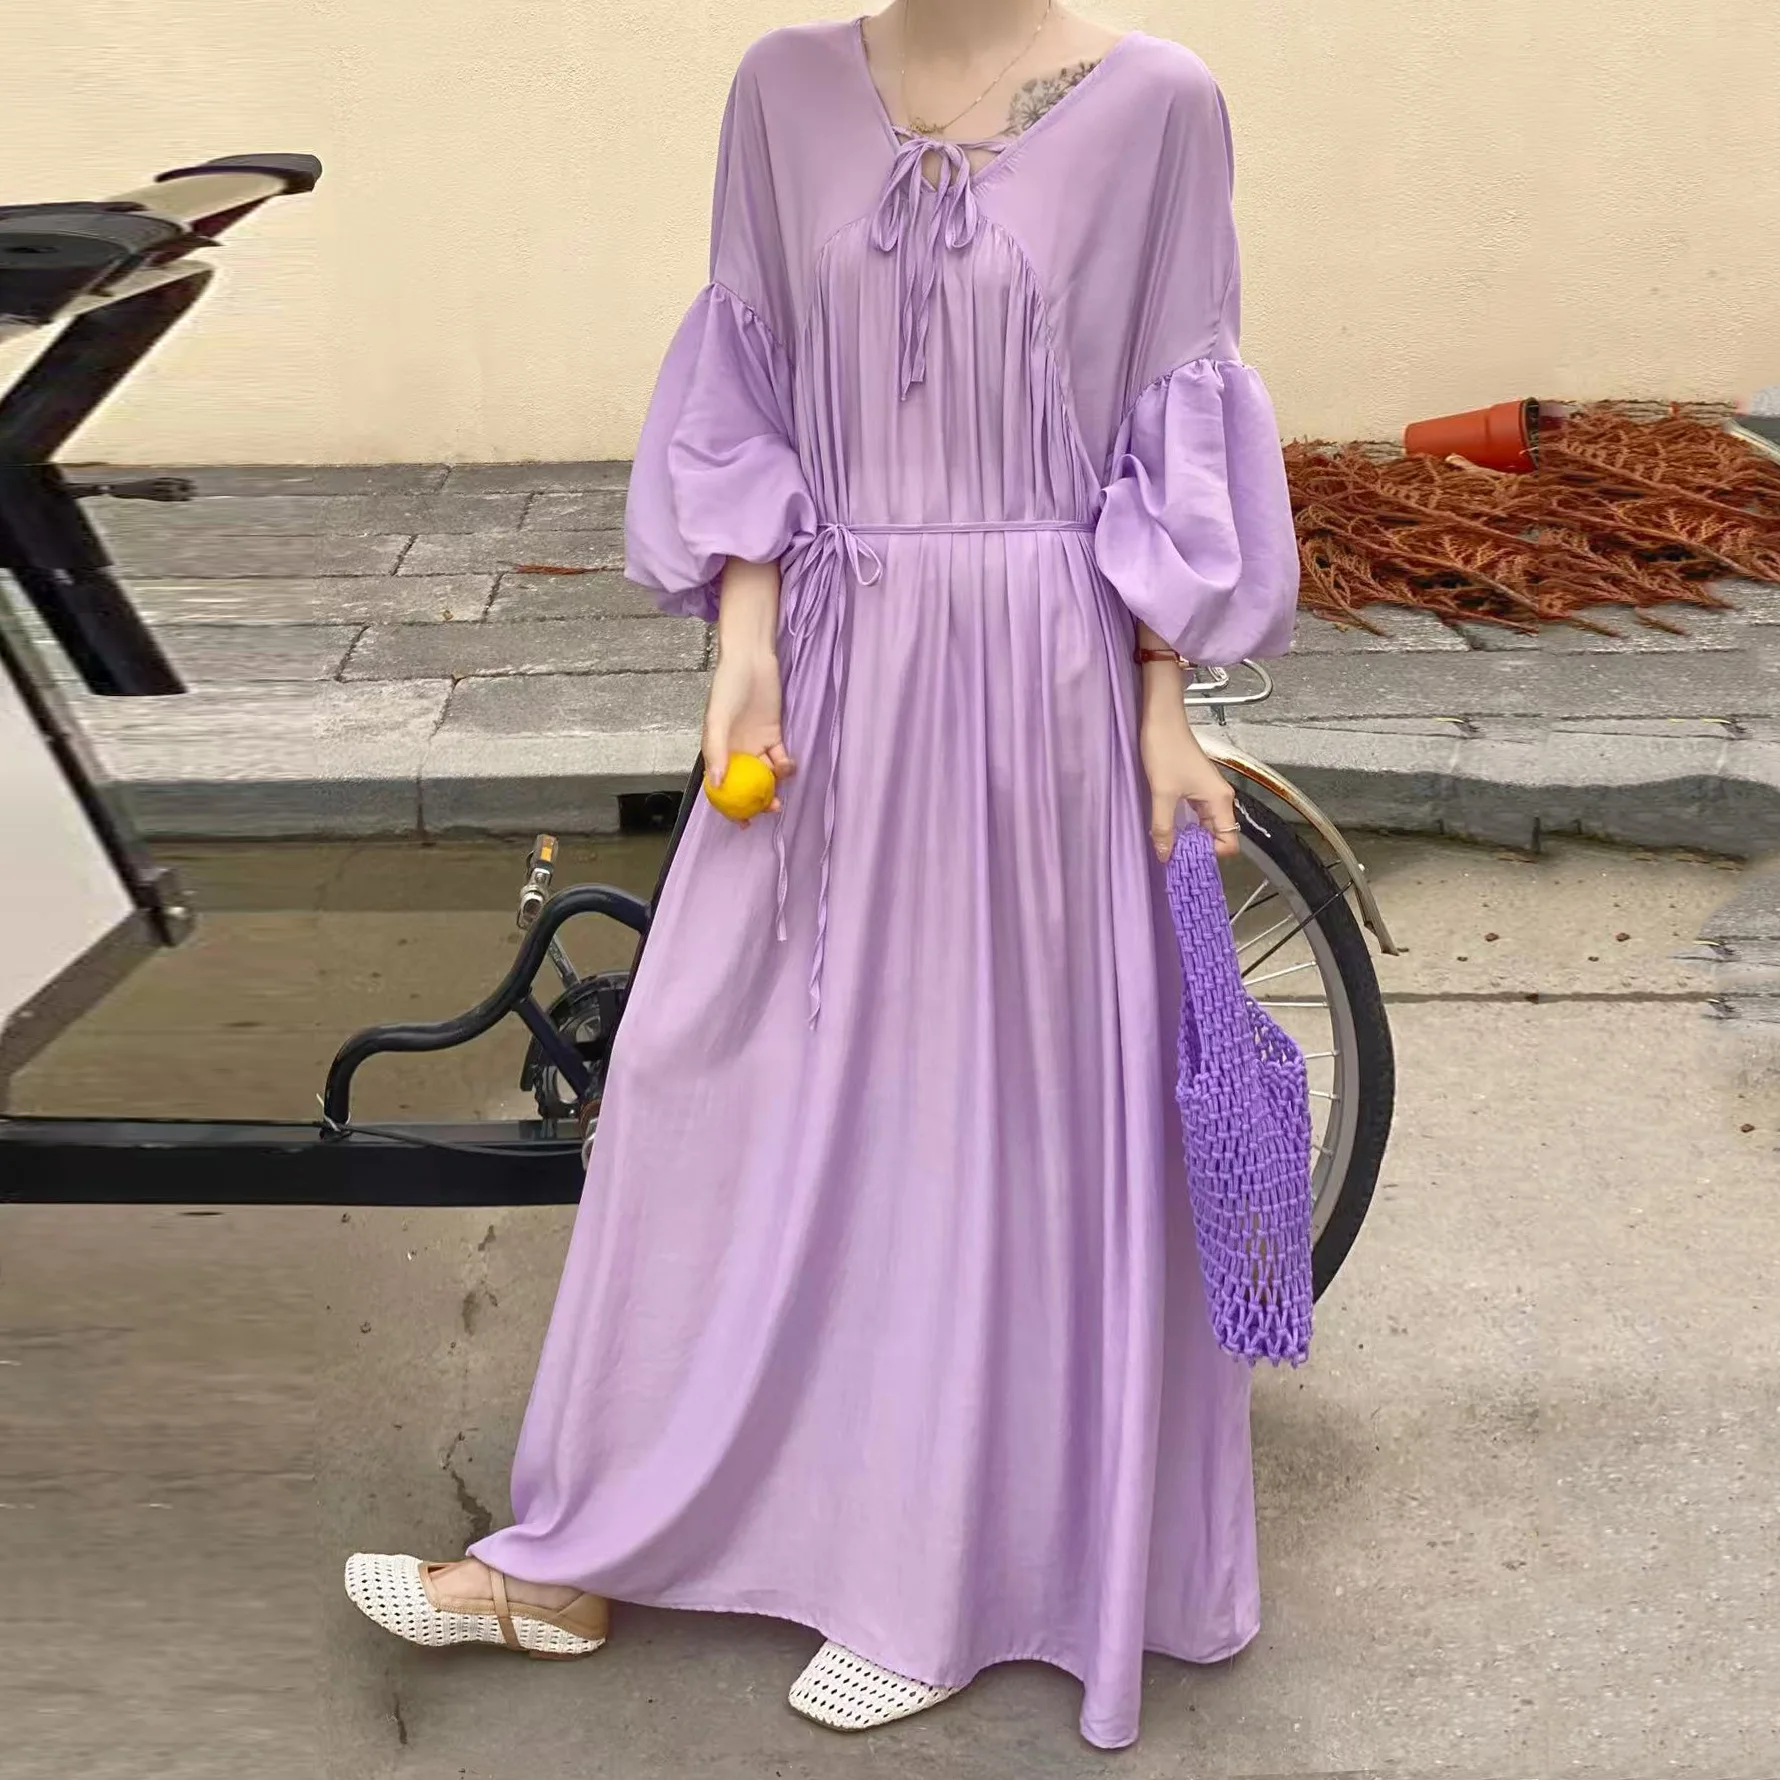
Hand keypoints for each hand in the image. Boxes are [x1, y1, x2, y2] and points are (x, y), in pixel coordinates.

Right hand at [702, 641, 795, 826]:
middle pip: (747, 784)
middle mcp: (736, 751)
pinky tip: (789, 766)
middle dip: (758, 801)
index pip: (722, 786)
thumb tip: (715, 783)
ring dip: (774, 785)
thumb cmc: (728, 686)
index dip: (730, 807)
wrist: (750, 660)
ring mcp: (756, 744)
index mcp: (718, 751)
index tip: (742, 823)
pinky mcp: (774, 735)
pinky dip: (785, 766)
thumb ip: (716, 752)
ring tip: (780, 788)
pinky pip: (780, 758)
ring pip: (766, 774)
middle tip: (770, 809)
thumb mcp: (717, 720)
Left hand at [1139, 695, 1239, 863]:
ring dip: (1190, 838)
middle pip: (1218, 835)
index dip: (1211, 853)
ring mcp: (1208, 793)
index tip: (1187, 857)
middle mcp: (1219, 798)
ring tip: (1169, 845)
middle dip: (1198, 849)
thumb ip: (1163, 827)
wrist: (1161, 720)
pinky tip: (1168, 829)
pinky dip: (1184, 825)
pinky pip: (1196, 815)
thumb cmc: (1166, 750)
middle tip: (1173, 857)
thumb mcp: (1162, 793)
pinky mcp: (1196, 788)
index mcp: (1220, 800)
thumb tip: (1165, 856)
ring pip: (1205, 826)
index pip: (1230, 841)